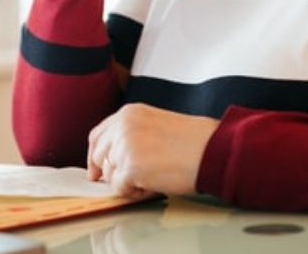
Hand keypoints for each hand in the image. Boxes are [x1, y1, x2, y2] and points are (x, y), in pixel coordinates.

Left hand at [87, 103, 218, 196]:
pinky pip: (120, 189)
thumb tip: (112, 161)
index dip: (95, 155)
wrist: (211, 150)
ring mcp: (124, 146)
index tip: (96, 171)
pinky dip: (134, 193)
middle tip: (130, 181)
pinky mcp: (130, 167)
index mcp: (128, 113)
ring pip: (110, 175)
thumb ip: (131, 136)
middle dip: (111, 172)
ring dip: (128, 182)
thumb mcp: (154, 125)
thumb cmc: (192, 141)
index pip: (98, 135)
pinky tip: (153, 185)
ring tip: (154, 177)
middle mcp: (122, 126)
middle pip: (98, 156)